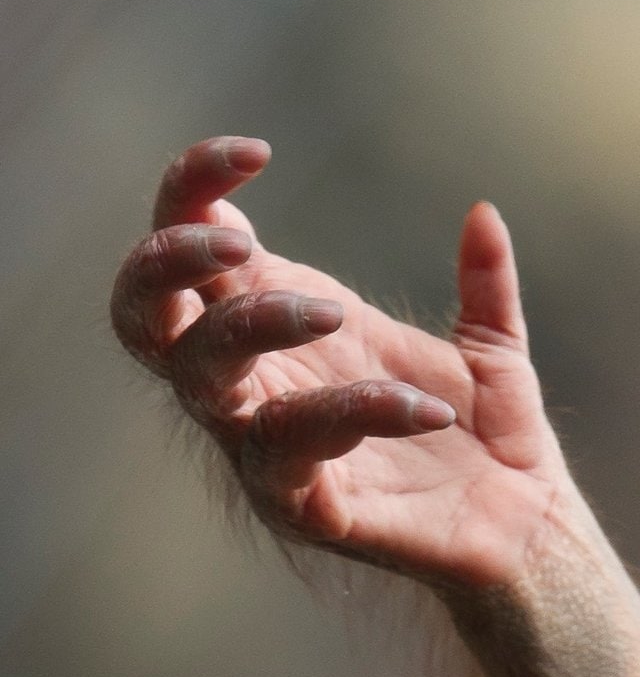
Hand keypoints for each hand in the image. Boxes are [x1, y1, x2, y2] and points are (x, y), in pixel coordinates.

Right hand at [111, 136, 569, 585]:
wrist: (517, 523)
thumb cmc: (484, 433)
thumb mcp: (487, 344)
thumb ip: (483, 281)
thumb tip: (484, 212)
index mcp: (282, 325)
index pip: (193, 247)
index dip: (193, 189)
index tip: (255, 153)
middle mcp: (255, 382)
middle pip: (148, 316)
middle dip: (170, 261)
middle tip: (238, 241)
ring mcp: (264, 444)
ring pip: (200, 379)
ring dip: (250, 327)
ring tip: (335, 313)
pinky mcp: (295, 503)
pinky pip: (289, 449)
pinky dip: (350, 413)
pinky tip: (426, 409)